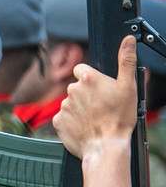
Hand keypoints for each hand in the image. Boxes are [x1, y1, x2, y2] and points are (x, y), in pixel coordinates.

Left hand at [54, 35, 137, 157]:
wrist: (106, 146)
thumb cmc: (119, 118)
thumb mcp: (128, 87)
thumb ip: (126, 61)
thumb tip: (128, 40)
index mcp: (88, 79)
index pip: (82, 70)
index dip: (91, 78)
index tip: (99, 88)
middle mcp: (72, 90)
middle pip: (77, 88)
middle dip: (87, 95)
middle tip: (101, 106)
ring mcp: (63, 106)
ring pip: (71, 103)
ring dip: (80, 108)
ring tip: (94, 119)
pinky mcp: (57, 121)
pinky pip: (64, 118)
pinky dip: (72, 122)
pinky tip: (84, 127)